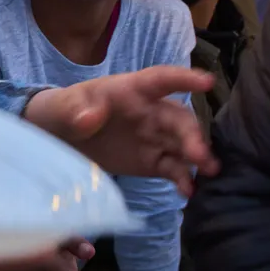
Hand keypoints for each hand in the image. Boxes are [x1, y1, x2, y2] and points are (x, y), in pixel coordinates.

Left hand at [23, 67, 218, 195]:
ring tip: (209, 171)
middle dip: (192, 134)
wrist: (60, 138)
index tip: (207, 82)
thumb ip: (76, 108)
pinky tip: (189, 190)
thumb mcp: (63, 106)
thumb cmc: (66, 110)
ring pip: (183, 144)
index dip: (184, 79)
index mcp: (131, 90)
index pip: (161, 80)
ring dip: (198, 157)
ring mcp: (154, 138)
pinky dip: (183, 178)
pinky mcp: (152, 161)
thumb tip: (90, 117)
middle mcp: (151, 112)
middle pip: (178, 119)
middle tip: (200, 154)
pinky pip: (173, 168)